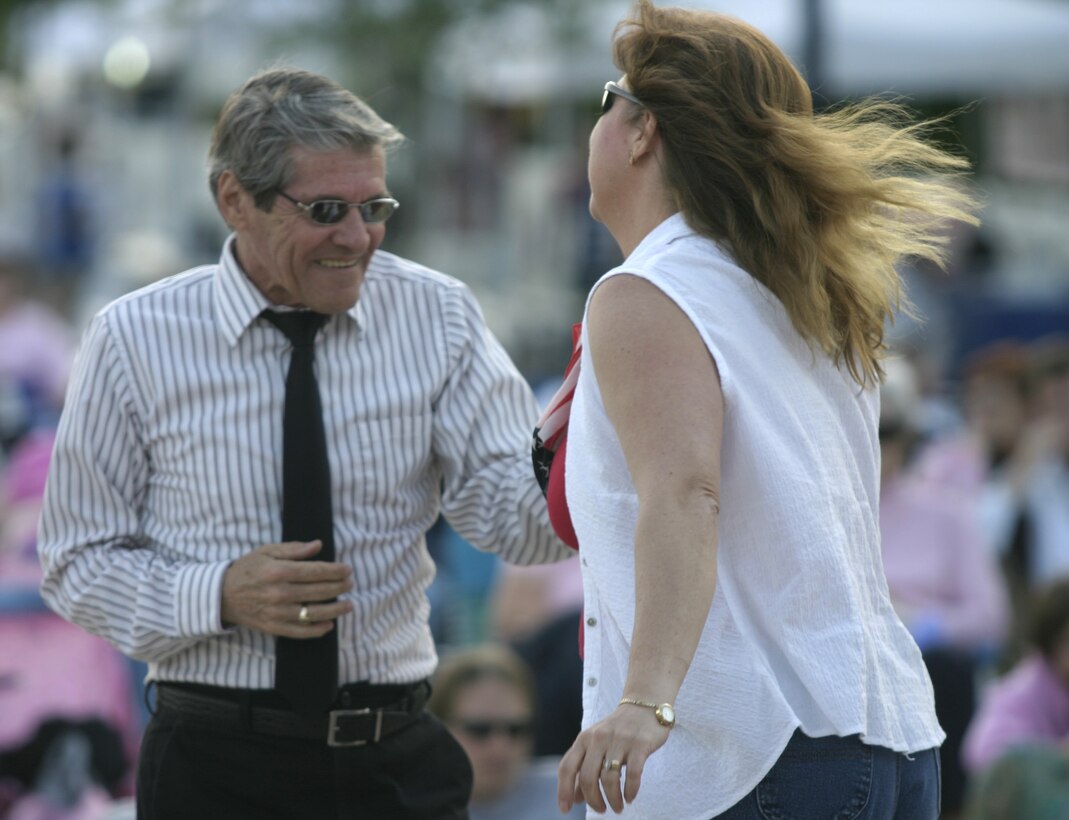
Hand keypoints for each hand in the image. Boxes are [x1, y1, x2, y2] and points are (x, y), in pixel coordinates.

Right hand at [221, 540, 353, 637]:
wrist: (222, 595)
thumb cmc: (247, 569)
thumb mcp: (267, 552)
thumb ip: (294, 549)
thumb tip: (318, 545)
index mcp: (279, 571)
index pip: (316, 571)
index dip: (336, 571)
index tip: (348, 570)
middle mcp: (279, 593)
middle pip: (318, 591)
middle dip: (339, 587)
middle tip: (350, 584)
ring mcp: (277, 612)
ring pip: (313, 613)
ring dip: (335, 610)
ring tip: (349, 605)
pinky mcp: (273, 627)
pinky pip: (299, 632)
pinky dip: (316, 630)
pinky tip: (329, 625)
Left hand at [557, 704, 669, 814]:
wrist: (644, 705)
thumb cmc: (617, 730)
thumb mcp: (596, 744)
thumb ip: (584, 768)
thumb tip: (575, 798)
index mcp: (584, 739)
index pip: (567, 767)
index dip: (563, 791)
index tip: (565, 809)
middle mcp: (599, 739)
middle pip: (588, 778)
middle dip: (593, 800)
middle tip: (601, 810)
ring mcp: (619, 740)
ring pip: (610, 779)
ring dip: (613, 799)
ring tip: (618, 807)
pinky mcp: (640, 744)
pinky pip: (633, 774)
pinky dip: (630, 791)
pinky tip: (630, 797)